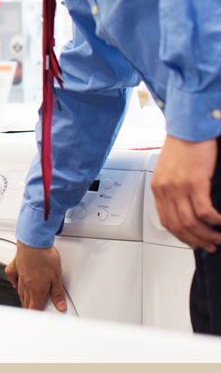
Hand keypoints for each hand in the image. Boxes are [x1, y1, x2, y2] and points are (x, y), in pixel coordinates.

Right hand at [5, 241, 67, 311]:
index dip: (36, 315)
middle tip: (31, 313)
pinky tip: (14, 283)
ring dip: (23, 299)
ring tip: (25, 303)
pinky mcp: (16, 265)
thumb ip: (58, 293)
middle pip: (26, 301)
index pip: (35, 307)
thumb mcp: (57, 277)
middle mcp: (26, 284)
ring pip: (19, 291)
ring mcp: (20, 275)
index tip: (37, 318)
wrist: (33, 242)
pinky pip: (12, 276)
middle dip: (29, 308)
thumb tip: (60, 305)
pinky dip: (13, 281)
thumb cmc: (45, 258)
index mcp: (37, 290)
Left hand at [151, 135, 220, 251]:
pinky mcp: (194, 183)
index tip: (192, 242)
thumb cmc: (183, 146)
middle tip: (209, 245)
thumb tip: (185, 206)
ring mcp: (178, 187)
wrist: (189, 127)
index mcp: (158, 188)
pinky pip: (204, 211)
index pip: (166, 220)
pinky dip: (215, 221)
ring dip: (207, 234)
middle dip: (195, 240)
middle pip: (178, 226)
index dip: (181, 236)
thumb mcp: (170, 170)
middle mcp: (165, 190)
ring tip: (218, 238)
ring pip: (191, 222)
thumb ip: (173, 188)